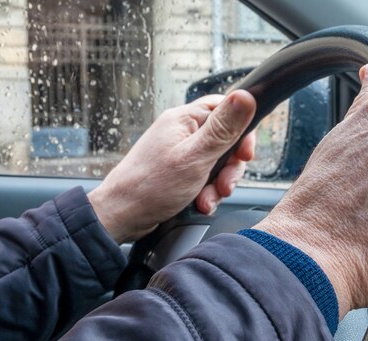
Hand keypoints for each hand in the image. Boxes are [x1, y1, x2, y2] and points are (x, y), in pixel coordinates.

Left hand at [88, 91, 256, 242]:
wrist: (120, 216)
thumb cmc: (150, 187)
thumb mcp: (195, 157)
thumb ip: (223, 129)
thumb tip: (246, 96)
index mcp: (184, 119)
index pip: (226, 109)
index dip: (242, 132)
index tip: (244, 155)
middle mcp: (182, 131)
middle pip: (225, 140)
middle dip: (229, 168)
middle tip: (223, 184)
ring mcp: (180, 151)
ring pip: (217, 162)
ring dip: (218, 184)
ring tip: (207, 199)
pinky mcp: (178, 170)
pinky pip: (205, 176)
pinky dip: (207, 192)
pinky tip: (200, 202)